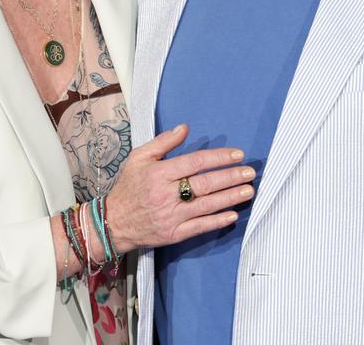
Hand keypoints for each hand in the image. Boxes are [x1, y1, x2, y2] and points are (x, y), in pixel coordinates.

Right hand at [105, 124, 255, 254]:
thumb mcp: (139, 157)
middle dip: (230, 177)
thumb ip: (163, 142)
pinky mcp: (174, 234)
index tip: (237, 154)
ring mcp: (171, 216)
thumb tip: (185, 128)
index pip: (195, 162)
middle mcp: (166, 194)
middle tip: (250, 172)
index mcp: (159, 173)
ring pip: (206, 205)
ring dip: (230, 198)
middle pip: (205, 184)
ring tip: (248, 191)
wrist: (113, 222)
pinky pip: (200, 227)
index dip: (219, 158)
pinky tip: (232, 215)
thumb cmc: (128, 187)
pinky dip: (217, 221)